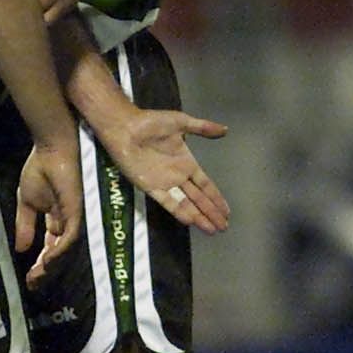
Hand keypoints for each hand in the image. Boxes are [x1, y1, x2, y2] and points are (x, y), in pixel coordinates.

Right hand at [14, 141, 83, 288]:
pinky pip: (71, 236)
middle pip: (59, 253)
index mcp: (56, 219)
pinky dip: (60, 250)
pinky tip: (47, 261)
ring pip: (66, 249)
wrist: (50, 149)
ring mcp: (74, 217)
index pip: (50, 248)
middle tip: (33, 284)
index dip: (41, 264)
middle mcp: (67, 221)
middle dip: (46, 271)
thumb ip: (25, 225)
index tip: (29, 279)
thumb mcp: (27, 202)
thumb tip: (20, 249)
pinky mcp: (77, 210)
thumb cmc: (40, 169)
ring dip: (52, 265)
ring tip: (37, 277)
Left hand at [105, 108, 229, 233]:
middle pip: (199, 199)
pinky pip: (168, 202)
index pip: (206, 185)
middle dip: (211, 212)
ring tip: (212, 230)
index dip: (216, 197)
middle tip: (224, 227)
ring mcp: (165, 183)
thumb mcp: (181, 122)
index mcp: (187, 162)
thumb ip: (203, 128)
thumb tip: (225, 129)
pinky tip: (191, 221)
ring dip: (199, 217)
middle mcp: (178, 176)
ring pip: (186, 204)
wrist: (126, 128)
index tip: (227, 211)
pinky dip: (180, 212)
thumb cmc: (152, 123)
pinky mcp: (150, 188)